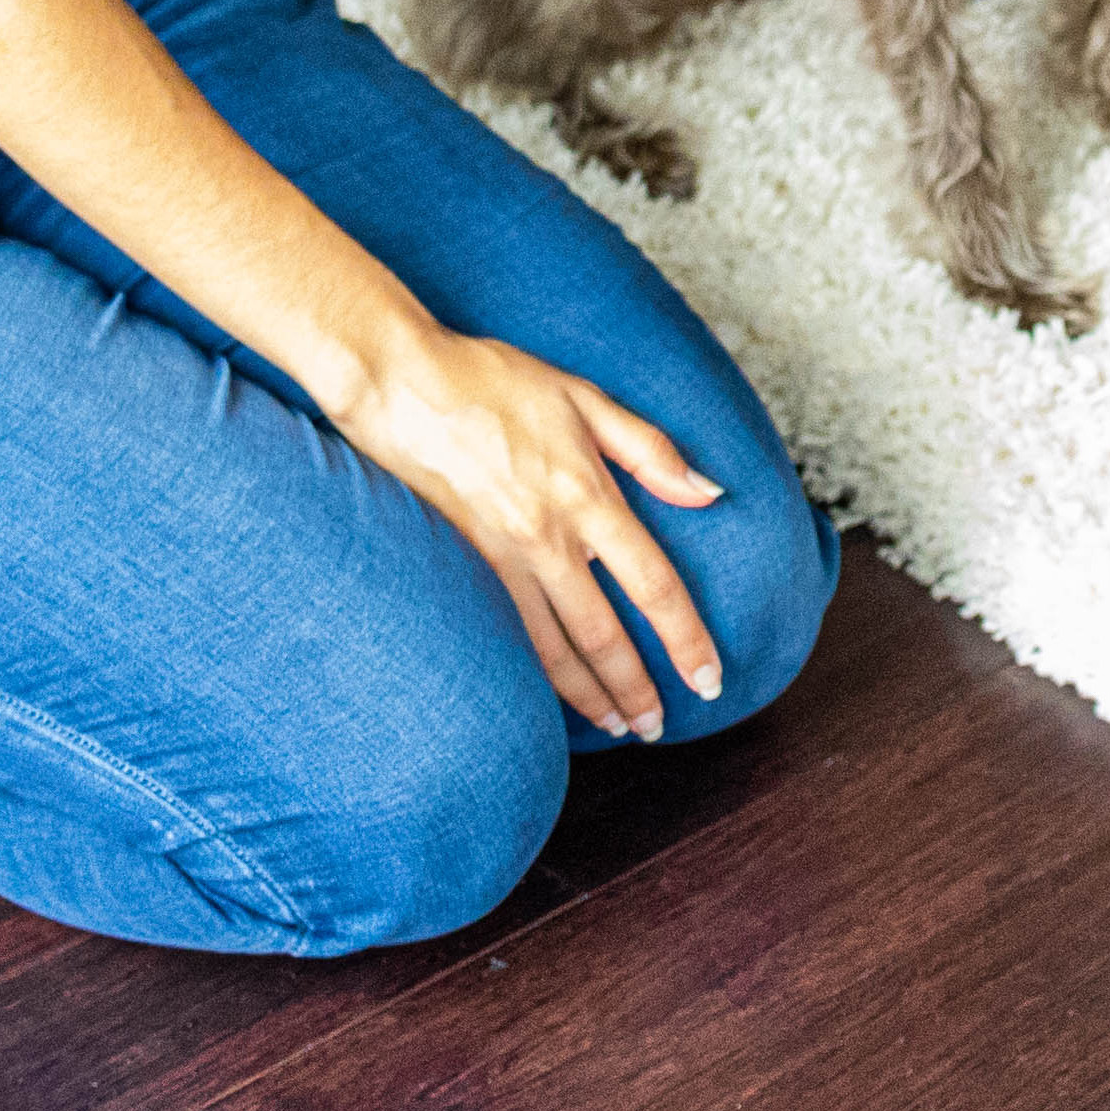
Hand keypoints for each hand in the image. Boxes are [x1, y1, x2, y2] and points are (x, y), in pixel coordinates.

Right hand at [346, 330, 726, 735]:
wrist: (400, 386)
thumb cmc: (493, 381)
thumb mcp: (584, 397)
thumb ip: (650, 449)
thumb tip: (708, 491)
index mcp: (587, 497)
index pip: (653, 586)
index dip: (685, 638)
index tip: (709, 678)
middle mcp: (548, 540)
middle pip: (605, 636)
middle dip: (638, 690)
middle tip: (660, 728)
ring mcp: (503, 559)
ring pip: (554, 650)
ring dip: (590, 697)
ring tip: (618, 728)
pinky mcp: (468, 566)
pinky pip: (511, 635)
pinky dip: (538, 675)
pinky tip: (554, 696)